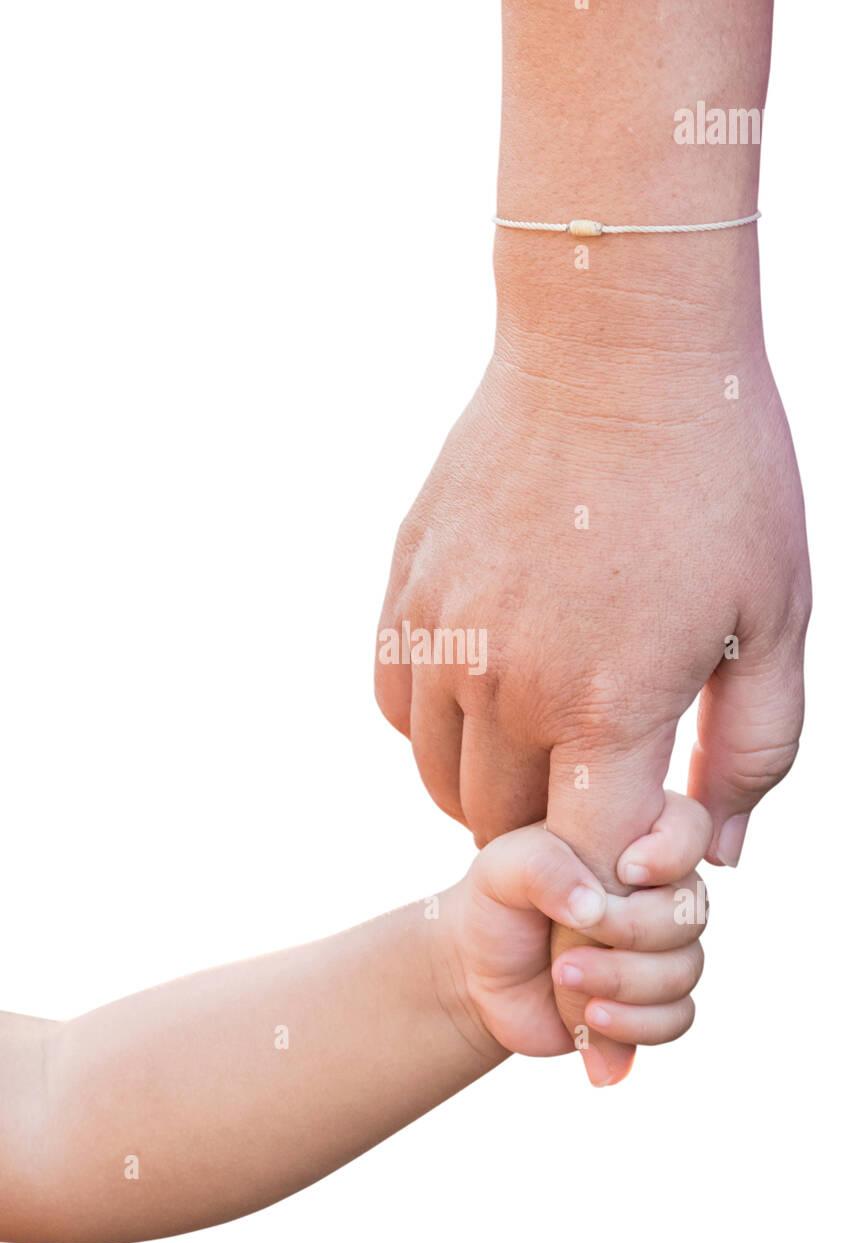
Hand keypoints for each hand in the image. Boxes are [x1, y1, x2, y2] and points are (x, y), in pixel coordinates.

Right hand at [376, 339, 809, 873]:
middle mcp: (509, 685)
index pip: (588, 863)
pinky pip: (399, 708)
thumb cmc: (721, 480)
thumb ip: (754, 752)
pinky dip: (439, 730)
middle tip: (598, 800)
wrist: (616, 347)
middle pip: (508, 832)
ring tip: (547, 752)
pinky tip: (490, 694)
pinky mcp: (407, 592)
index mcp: (610, 704)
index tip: (635, 860)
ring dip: (494, 792)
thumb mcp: (779, 619)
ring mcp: (445, 636)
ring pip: (442, 782)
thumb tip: (722, 852)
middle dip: (559, 841)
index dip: (612, 885)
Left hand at [439, 792, 709, 1079]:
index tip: (625, 870)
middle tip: (568, 943)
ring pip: (684, 970)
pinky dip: (635, 1024)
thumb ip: (543, 869)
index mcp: (633, 839)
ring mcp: (662, 949)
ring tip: (564, 977)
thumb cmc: (497, 903)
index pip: (690, 827)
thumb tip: (593, 906)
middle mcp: (660, 892)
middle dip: (631, 932)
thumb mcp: (502, 871)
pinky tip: (589, 1018)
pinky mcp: (654, 1002)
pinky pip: (677, 1018)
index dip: (673, 852)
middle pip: (690, 912)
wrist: (479, 972)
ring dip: (624, 982)